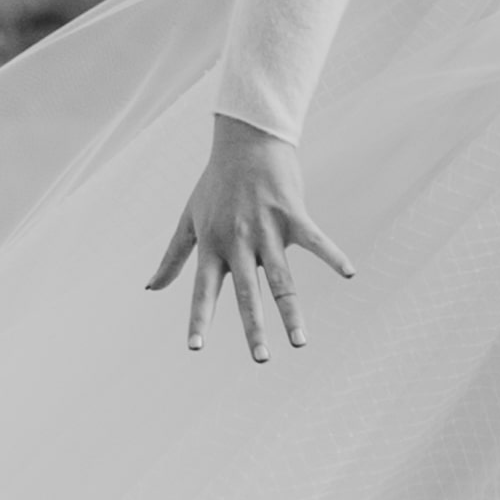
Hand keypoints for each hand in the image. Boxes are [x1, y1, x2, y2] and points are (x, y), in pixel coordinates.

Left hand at [148, 115, 359, 358]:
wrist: (245, 141)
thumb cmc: (214, 183)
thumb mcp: (188, 219)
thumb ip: (173, 258)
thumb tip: (150, 288)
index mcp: (213, 246)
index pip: (203, 290)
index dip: (199, 318)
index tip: (194, 348)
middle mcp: (238, 242)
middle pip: (247, 293)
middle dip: (254, 327)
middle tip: (261, 358)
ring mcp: (267, 230)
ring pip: (282, 280)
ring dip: (292, 314)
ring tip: (300, 342)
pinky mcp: (293, 215)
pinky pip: (316, 241)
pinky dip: (333, 256)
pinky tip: (349, 274)